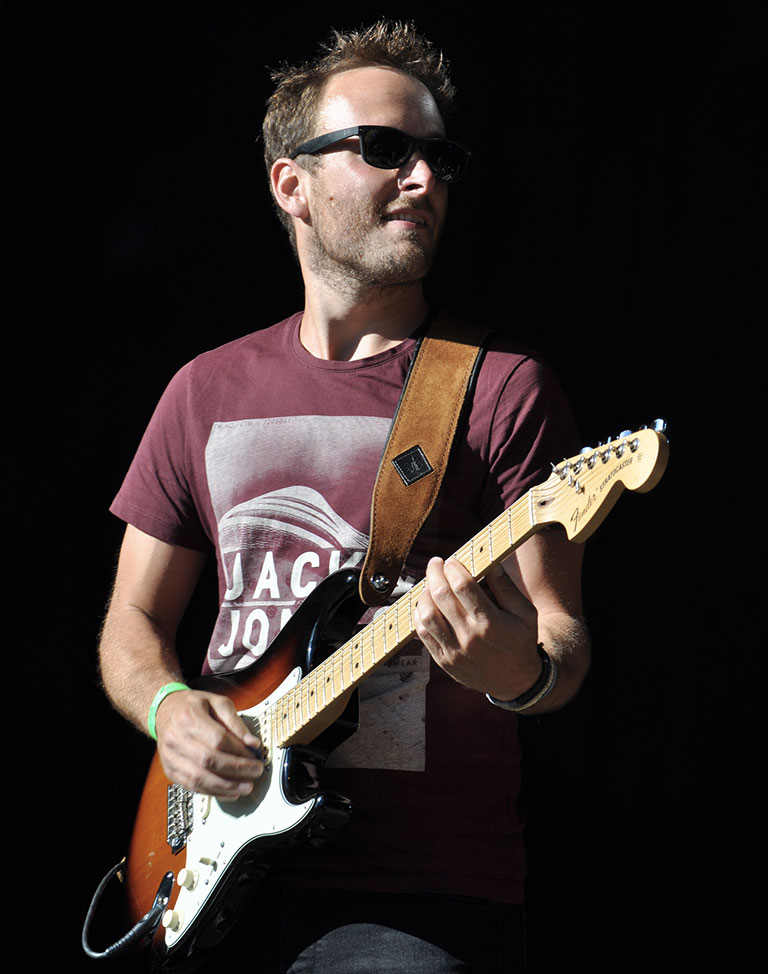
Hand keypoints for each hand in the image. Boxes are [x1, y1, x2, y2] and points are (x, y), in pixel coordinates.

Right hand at [153, 689, 265, 798]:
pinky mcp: (170, 771)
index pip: (218, 739)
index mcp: (189, 717)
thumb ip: (235, 723)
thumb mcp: (218, 703)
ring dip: (225, 786)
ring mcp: (171, 757)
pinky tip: (229, 792)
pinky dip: (213, 792)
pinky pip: (192, 787)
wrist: (165, 711)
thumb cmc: (193, 706)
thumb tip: (253, 744)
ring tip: (244, 787)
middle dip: (236, 770)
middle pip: (208, 760)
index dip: (239, 751)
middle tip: (255, 772)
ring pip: (199, 778)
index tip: (255, 757)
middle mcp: (176, 738)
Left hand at [414, 557, 541, 700]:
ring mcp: (454, 652)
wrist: (516, 683)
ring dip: (424, 594)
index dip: (453, 568)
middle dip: (435, 573)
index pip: (463, 587)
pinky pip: (422, 634)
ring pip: (427, 615)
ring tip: (430, 584)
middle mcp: (470, 638)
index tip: (451, 560)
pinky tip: (426, 605)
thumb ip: (506, 587)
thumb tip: (490, 562)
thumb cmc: (521, 643)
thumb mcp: (525, 613)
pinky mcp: (444, 661)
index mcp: (491, 623)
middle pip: (441, 597)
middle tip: (436, 563)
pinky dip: (419, 615)